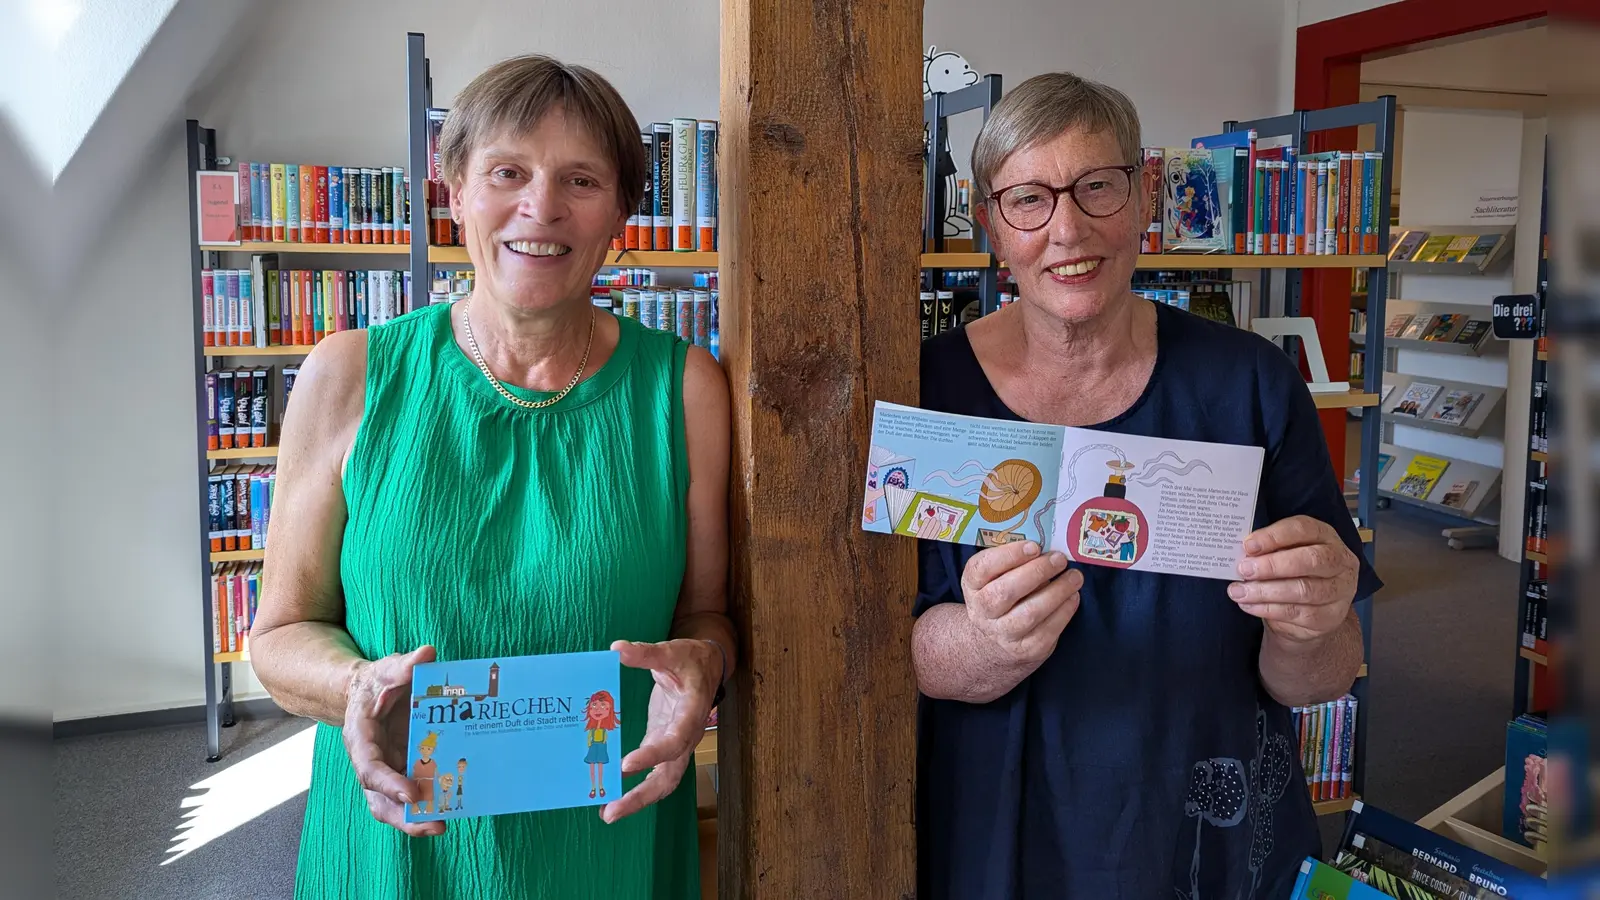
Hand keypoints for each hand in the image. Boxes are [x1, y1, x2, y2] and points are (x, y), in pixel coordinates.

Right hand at [341, 646, 444, 837]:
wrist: (371, 691)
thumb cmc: (379, 682)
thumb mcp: (387, 669)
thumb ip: (403, 664)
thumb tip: (427, 653)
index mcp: (361, 740)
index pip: (370, 769)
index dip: (389, 784)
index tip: (412, 794)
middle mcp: (372, 762)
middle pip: (380, 800)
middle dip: (405, 818)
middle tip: (436, 826)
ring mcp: (387, 771)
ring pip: (394, 805)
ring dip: (415, 820)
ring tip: (443, 825)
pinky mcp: (402, 772)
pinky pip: (412, 795)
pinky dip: (428, 803)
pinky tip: (452, 805)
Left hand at [599, 638, 720, 823]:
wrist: (708, 665)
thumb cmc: (691, 658)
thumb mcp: (671, 651)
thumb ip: (646, 654)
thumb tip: (617, 649)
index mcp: (692, 714)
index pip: (675, 742)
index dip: (652, 755)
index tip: (625, 765)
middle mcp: (686, 737)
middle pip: (668, 777)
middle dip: (641, 797)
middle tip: (611, 810)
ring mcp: (675, 743)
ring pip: (662, 781)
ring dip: (637, 799)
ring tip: (607, 812)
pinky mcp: (664, 742)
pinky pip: (652, 770)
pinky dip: (633, 784)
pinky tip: (610, 790)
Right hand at [960, 540, 1083, 667]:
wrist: (998, 637)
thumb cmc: (1002, 592)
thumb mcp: (997, 574)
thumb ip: (1014, 559)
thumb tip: (1047, 546)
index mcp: (972, 585)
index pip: (982, 568)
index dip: (1008, 556)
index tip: (1034, 546)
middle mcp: (982, 611)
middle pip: (1005, 592)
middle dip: (1036, 572)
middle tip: (1059, 559)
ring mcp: (1003, 633)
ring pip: (1030, 613)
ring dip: (1057, 592)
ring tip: (1074, 577)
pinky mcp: (1026, 649)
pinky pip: (1048, 629)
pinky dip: (1065, 610)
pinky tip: (1073, 596)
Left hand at [1229, 516, 1357, 642]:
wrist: (1307, 611)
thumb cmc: (1291, 572)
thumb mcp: (1282, 553)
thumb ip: (1268, 550)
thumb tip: (1244, 554)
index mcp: (1326, 536)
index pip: (1304, 529)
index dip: (1274, 536)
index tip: (1248, 545)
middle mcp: (1340, 561)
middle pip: (1310, 560)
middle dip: (1272, 565)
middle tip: (1244, 570)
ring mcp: (1340, 591)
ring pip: (1303, 590)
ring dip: (1265, 591)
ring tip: (1238, 591)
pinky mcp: (1330, 616)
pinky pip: (1297, 613)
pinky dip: (1268, 609)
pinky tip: (1249, 605)